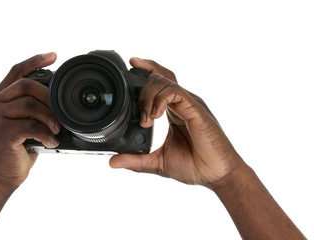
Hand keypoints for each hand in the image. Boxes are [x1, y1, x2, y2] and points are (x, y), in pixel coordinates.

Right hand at [0, 53, 59, 188]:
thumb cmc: (14, 150)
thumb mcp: (21, 124)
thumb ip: (30, 108)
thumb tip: (57, 100)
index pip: (16, 71)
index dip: (35, 61)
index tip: (54, 56)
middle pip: (26, 84)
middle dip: (49, 96)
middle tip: (61, 112)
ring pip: (30, 104)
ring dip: (50, 117)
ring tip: (57, 130)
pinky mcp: (2, 133)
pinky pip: (31, 125)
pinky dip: (46, 134)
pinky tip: (52, 142)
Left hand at [110, 58, 244, 186]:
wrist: (217, 175)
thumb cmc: (195, 166)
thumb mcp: (157, 162)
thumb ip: (135, 160)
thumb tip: (113, 162)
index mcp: (174, 111)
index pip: (159, 82)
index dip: (145, 71)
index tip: (130, 66)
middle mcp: (182, 103)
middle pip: (160, 76)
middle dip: (142, 87)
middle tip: (140, 114)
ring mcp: (189, 104)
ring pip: (164, 81)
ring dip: (148, 97)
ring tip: (146, 119)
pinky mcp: (195, 109)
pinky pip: (175, 92)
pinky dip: (160, 100)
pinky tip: (155, 116)